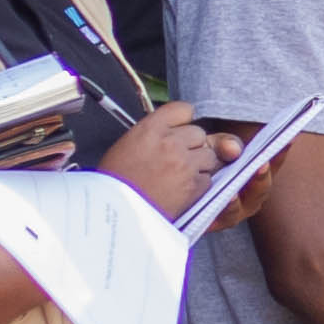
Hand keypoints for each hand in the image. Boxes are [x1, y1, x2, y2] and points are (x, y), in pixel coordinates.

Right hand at [94, 104, 227, 222]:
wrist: (113, 214)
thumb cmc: (115, 183)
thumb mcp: (126, 146)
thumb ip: (155, 135)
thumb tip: (177, 133)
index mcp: (150, 128)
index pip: (183, 109)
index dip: (184, 121)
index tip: (180, 130)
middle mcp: (171, 142)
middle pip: (199, 133)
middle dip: (192, 145)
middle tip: (176, 160)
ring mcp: (185, 164)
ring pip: (209, 155)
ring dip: (199, 165)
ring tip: (179, 177)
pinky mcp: (194, 186)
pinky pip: (209, 179)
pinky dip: (199, 185)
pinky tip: (181, 191)